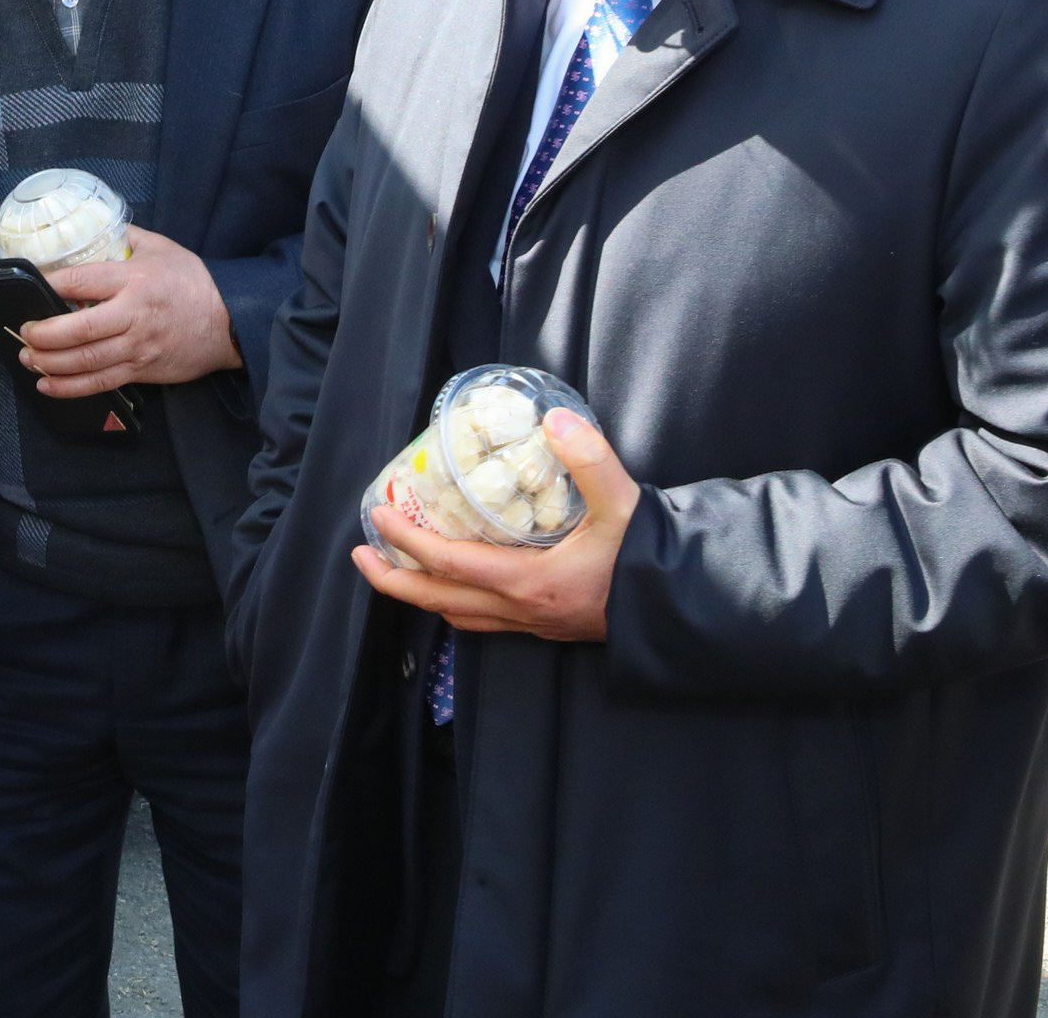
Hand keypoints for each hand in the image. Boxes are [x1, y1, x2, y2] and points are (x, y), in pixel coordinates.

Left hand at [20, 225, 237, 396]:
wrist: (229, 322)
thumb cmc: (193, 283)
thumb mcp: (163, 248)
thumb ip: (128, 239)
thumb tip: (98, 229)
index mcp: (134, 280)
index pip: (82, 281)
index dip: (50, 285)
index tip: (31, 285)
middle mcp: (133, 315)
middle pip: (80, 330)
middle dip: (45, 335)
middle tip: (24, 333)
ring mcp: (137, 347)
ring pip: (87, 362)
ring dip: (51, 364)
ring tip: (28, 359)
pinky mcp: (142, 370)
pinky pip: (102, 383)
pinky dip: (72, 388)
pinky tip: (48, 385)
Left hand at [350, 408, 638, 641]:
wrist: (685, 608)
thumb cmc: (650, 560)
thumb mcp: (624, 504)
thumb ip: (591, 460)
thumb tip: (556, 420)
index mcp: (527, 583)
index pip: (447, 564)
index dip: (405, 542)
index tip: (377, 516)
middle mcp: (521, 610)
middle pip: (438, 601)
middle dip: (392, 581)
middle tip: (361, 554)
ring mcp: (533, 624)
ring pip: (460, 616)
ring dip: (422, 594)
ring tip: (400, 567)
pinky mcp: (547, 627)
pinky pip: (485, 621)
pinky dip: (457, 602)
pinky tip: (458, 583)